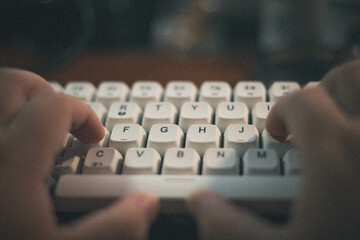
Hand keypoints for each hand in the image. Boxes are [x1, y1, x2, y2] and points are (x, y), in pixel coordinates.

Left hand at [0, 68, 158, 239]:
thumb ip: (111, 231)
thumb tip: (144, 204)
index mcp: (10, 162)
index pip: (56, 106)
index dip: (84, 114)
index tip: (94, 136)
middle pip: (14, 84)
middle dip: (47, 95)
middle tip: (63, 123)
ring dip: (18, 103)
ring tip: (35, 130)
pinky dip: (3, 123)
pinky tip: (11, 150)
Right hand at [188, 60, 359, 239]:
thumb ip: (231, 228)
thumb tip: (200, 203)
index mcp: (336, 153)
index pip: (300, 102)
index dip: (280, 113)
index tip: (277, 134)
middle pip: (344, 78)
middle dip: (321, 93)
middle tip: (313, 122)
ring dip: (354, 91)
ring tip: (344, 115)